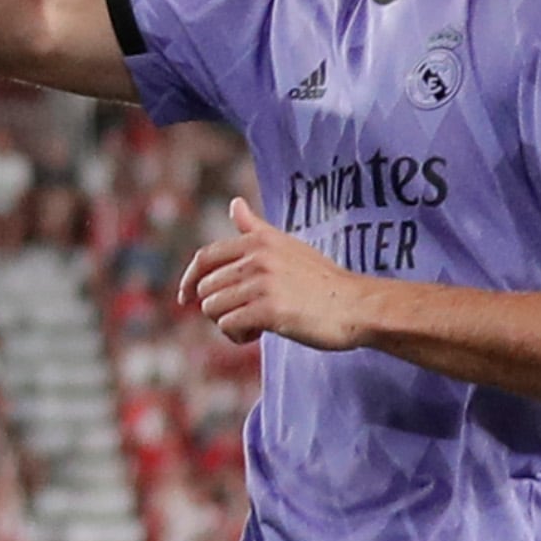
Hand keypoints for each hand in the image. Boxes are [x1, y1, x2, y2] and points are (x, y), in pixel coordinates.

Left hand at [178, 198, 377, 350]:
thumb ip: (256, 230)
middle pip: (206, 289)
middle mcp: (258, 258)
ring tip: (254, 325)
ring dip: (228, 324)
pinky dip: (237, 336)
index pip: (205, 258)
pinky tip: (258, 335)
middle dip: (219, 308)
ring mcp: (264, 283)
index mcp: (259, 242)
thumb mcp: (287, 247)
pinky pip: (228, 326)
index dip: (189, 280)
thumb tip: (234, 203)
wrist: (356, 306)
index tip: (184, 298)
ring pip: (213, 309)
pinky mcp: (270, 310)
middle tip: (246, 316)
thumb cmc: (321, 281)